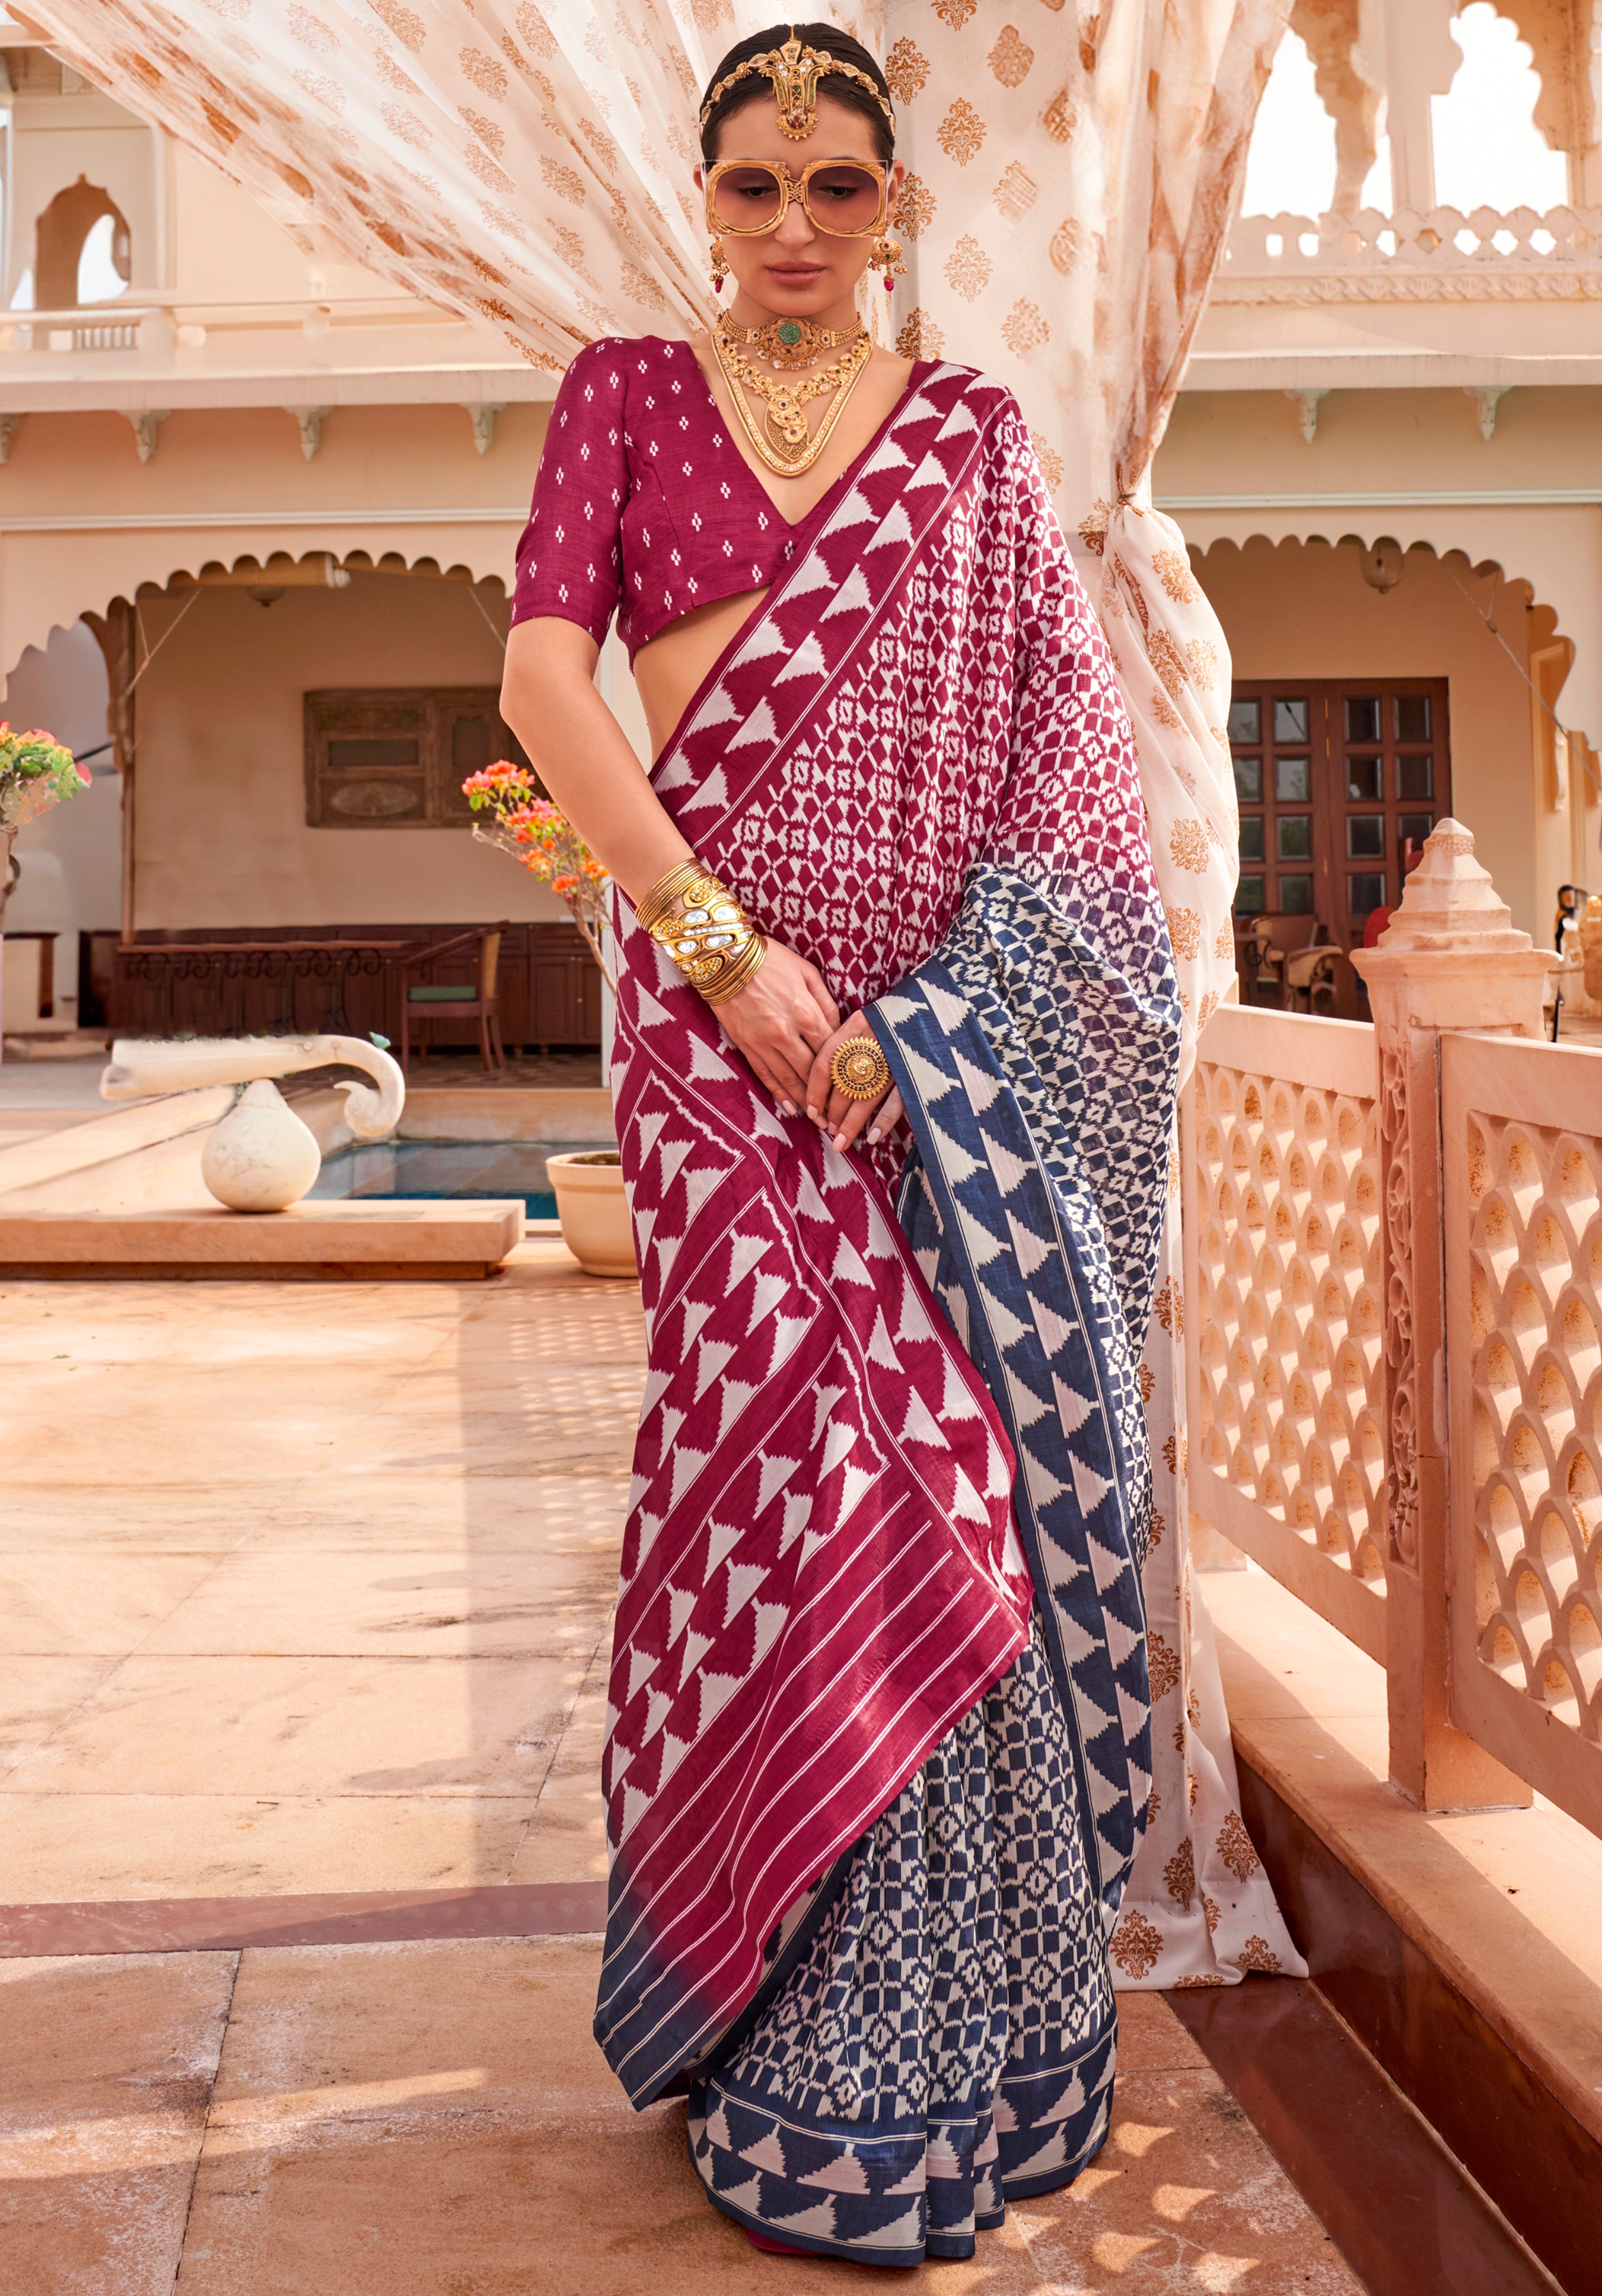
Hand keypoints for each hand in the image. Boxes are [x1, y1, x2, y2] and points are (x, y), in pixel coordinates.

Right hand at [713, 938, 839, 1113]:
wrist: (724, 957)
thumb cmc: (770, 959)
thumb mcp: (807, 972)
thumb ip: (825, 1002)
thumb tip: (837, 1028)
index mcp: (806, 1012)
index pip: (830, 1050)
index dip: (843, 1071)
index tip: (853, 1086)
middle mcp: (786, 1033)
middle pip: (812, 1072)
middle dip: (827, 1096)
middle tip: (840, 1115)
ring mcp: (764, 1042)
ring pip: (789, 1079)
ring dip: (805, 1101)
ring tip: (818, 1120)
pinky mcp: (746, 1045)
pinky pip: (765, 1075)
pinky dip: (778, 1094)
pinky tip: (791, 1108)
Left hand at [804, 1013, 904, 1154]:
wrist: (931, 1008)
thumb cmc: (893, 1017)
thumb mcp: (865, 1019)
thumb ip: (845, 1042)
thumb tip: (825, 1077)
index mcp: (856, 1028)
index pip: (824, 1065)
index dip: (813, 1091)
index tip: (810, 1111)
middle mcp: (872, 1044)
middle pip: (843, 1087)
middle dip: (832, 1113)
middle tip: (828, 1130)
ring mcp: (894, 1061)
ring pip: (865, 1100)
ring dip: (850, 1125)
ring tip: (840, 1142)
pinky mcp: (914, 1073)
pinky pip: (896, 1103)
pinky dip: (883, 1122)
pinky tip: (872, 1138)